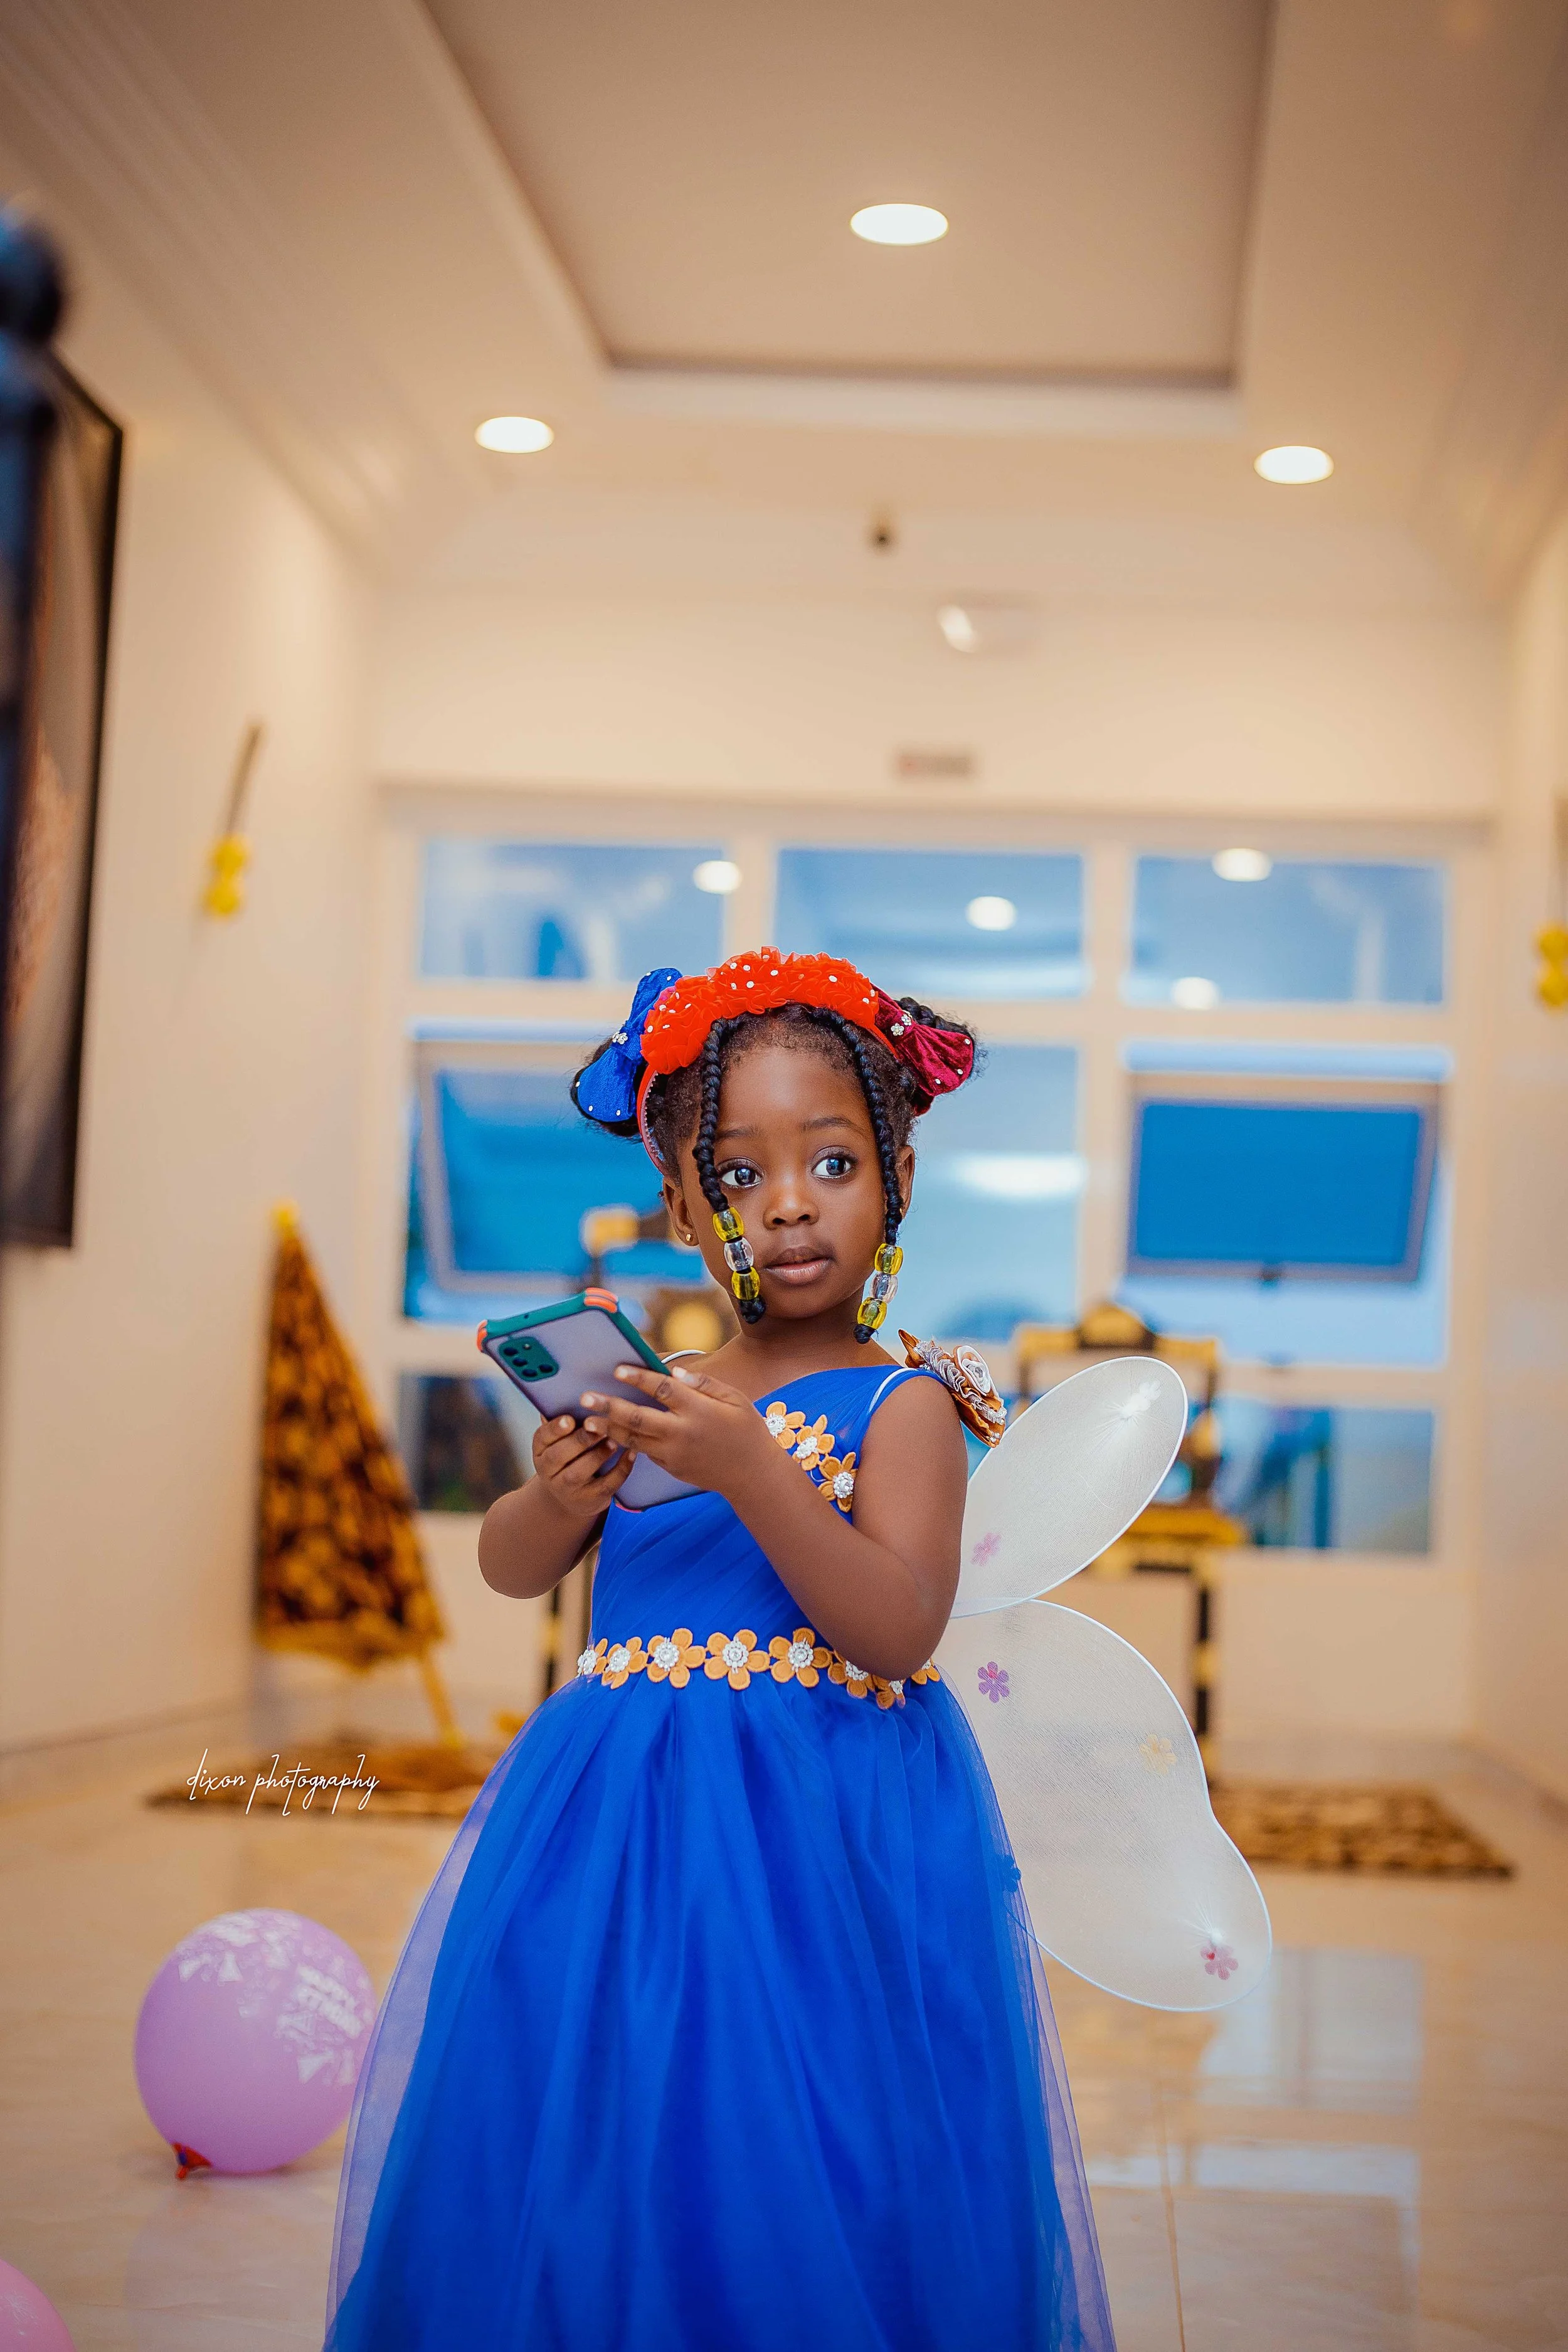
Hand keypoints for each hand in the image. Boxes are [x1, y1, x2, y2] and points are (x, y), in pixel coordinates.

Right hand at [529, 1412, 635, 1521]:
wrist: (572, 1496)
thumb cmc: (571, 1457)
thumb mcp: (562, 1440)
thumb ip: (566, 1420)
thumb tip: (572, 1391)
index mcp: (541, 1450)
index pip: (542, 1437)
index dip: (555, 1429)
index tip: (570, 1419)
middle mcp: (548, 1470)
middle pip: (558, 1456)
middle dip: (579, 1441)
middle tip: (599, 1427)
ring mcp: (566, 1489)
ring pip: (578, 1473)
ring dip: (597, 1455)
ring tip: (614, 1440)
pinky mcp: (588, 1500)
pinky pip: (604, 1486)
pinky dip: (619, 1470)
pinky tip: (631, 1454)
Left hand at [579, 1364, 772, 1497]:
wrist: (752, 1475)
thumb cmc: (747, 1430)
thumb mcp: (735, 1399)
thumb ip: (705, 1383)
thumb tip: (674, 1372)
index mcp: (698, 1410)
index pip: (661, 1389)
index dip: (638, 1378)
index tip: (617, 1369)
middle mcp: (682, 1433)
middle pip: (637, 1417)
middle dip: (608, 1406)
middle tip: (585, 1398)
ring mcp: (674, 1454)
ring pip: (633, 1440)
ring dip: (609, 1429)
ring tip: (588, 1422)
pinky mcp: (671, 1467)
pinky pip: (645, 1453)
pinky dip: (627, 1443)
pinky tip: (613, 1435)